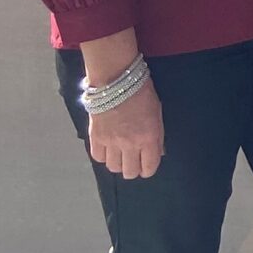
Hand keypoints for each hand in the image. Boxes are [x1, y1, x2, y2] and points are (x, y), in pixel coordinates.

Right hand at [80, 35, 162, 179]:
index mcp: (149, 137)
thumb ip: (157, 136)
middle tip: (134, 160)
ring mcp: (111, 142)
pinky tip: (108, 148)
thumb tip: (157, 153)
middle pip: (130, 173)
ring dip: (118, 163)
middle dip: (133, 169)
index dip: (148, 169)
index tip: (147, 164)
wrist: (116, 80)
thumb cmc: (142, 93)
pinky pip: (98, 158)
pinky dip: (103, 156)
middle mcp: (130, 144)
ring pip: (113, 168)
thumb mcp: (157, 114)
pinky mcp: (96, 138)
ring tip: (120, 154)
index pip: (149, 168)